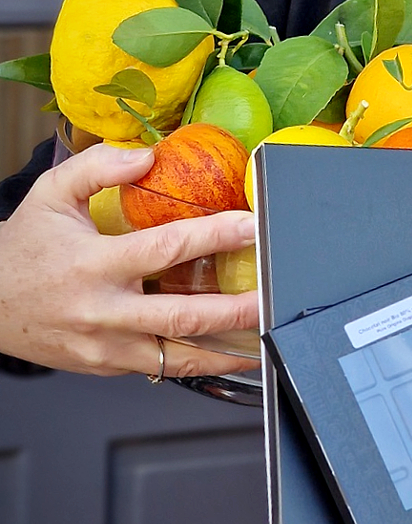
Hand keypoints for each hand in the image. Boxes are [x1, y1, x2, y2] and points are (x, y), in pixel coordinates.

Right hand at [0, 143, 259, 376]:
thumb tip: (149, 156)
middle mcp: (102, 311)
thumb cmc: (25, 245)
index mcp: (93, 264)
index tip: (251, 225)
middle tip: (274, 295)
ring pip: (176, 356)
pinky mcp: (106, 367)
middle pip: (182, 316)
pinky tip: (227, 352)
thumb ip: (99, 165)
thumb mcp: (52, 192)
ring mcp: (105, 347)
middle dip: (236, 309)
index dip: (215, 236)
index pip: (165, 248)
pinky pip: (159, 367)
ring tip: (265, 338)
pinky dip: (196, 362)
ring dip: (226, 350)